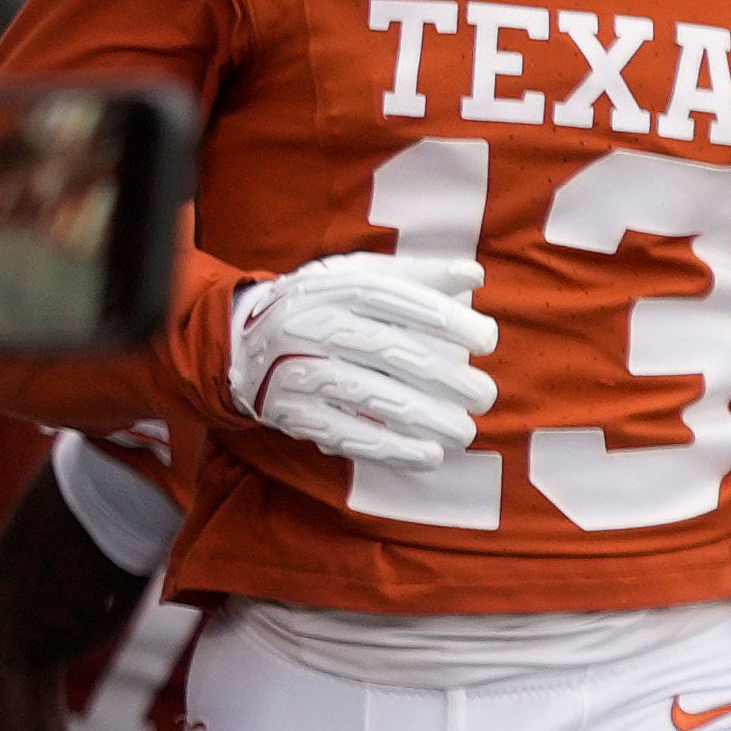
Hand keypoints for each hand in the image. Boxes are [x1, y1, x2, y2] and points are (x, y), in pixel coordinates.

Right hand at [227, 249, 490, 468]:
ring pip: (368, 394)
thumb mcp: (359, 280)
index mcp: (332, 287)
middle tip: (485, 396)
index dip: (445, 320)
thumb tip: (473, 274)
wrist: (243, 341)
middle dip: (445, 377)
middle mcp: (310, 324)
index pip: (395, 300)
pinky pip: (344, 433)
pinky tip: (430, 456)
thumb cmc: (324, 307)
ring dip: (425, 418)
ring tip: (464, 431)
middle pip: (386, 350)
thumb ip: (416, 278)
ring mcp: (295, 369)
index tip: (487, 340)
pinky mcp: (290, 411)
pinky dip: (391, 449)